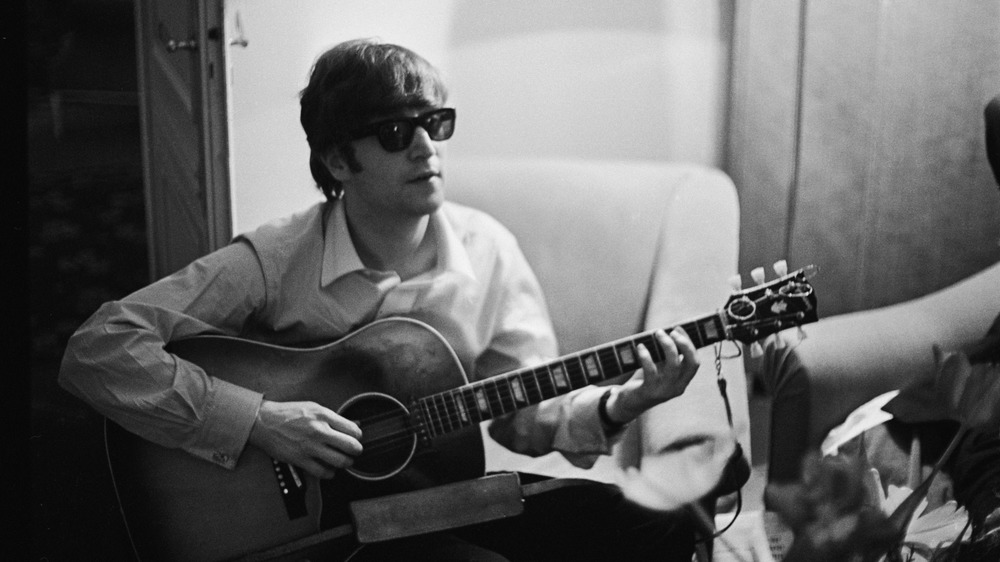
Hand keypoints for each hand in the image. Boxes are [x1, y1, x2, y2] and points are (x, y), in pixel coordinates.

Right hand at [248, 399, 362, 478]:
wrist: (264, 422)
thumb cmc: (288, 413)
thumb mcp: (314, 408)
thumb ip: (333, 418)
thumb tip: (353, 426)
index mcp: (324, 416)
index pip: (354, 430)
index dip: (358, 436)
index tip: (355, 438)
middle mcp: (319, 431)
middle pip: (351, 447)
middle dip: (356, 451)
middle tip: (353, 452)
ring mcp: (310, 447)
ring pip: (340, 462)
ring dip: (346, 463)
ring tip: (343, 461)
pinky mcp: (300, 460)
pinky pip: (323, 472)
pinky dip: (330, 473)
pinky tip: (328, 468)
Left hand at [605, 328, 699, 424]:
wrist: (629, 402)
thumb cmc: (646, 380)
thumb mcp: (660, 367)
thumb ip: (667, 355)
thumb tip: (670, 331)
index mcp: (683, 381)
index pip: (695, 361)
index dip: (689, 343)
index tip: (678, 328)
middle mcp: (678, 387)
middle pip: (691, 363)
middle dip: (684, 344)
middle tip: (671, 331)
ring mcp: (665, 391)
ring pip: (673, 365)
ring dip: (666, 345)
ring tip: (657, 333)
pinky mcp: (650, 391)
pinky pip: (651, 371)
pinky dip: (646, 356)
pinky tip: (640, 347)